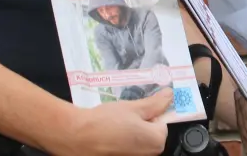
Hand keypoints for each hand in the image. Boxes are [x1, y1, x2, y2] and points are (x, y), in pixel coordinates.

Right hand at [53, 88, 172, 155]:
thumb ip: (155, 103)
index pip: (161, 123)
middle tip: (122, 118)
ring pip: (138, 143)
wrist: (76, 137)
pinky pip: (127, 150)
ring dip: (130, 135)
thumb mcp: (132, 107)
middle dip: (140, 125)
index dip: (148, 114)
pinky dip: (120, 144)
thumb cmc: (104, 122)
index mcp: (156, 142)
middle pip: (151, 135)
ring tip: (113, 127)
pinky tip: (108, 137)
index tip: (134, 111)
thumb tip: (169, 96)